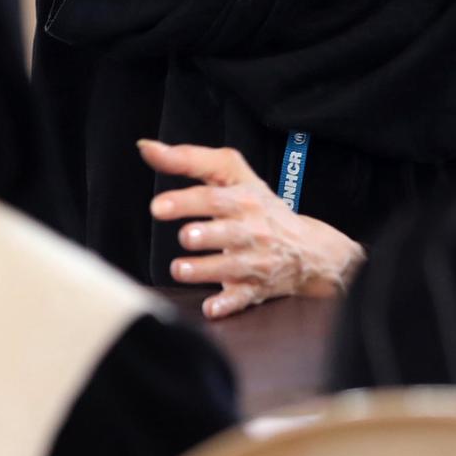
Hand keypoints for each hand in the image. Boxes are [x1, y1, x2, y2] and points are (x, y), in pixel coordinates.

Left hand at [141, 139, 365, 318]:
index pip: (214, 197)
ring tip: (179, 269)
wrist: (309, 249)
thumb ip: (189, 160)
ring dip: (204, 270)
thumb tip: (147, 148)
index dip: (186, 201)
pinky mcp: (256, 288)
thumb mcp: (232, 175)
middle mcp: (252, 230)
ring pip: (231, 267)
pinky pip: (243, 298)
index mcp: (244, 200)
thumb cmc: (259, 207)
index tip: (158, 207)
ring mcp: (255, 261)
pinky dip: (227, 305)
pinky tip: (211, 307)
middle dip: (205, 235)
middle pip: (227, 232)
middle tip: (185, 237)